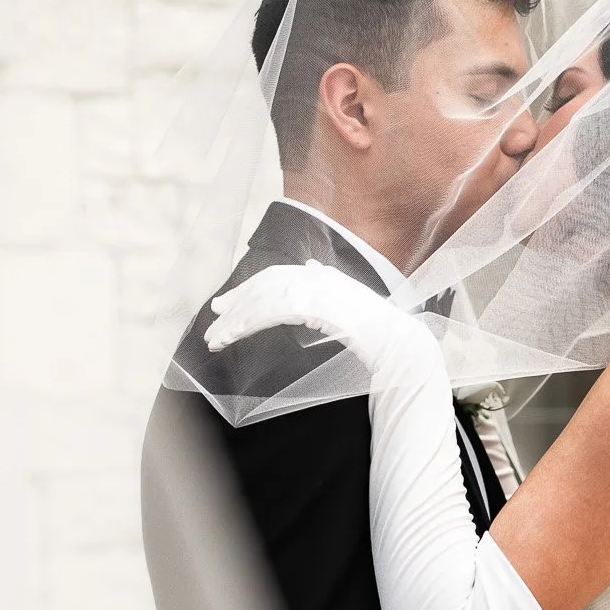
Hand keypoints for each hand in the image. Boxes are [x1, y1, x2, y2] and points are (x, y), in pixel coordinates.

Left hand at [205, 261, 420, 369]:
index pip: (276, 278)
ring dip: (233, 322)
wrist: (395, 342)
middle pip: (263, 285)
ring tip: (214, 340)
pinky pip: (265, 313)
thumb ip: (327, 285)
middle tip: (213, 319)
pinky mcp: (307, 305)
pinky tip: (229, 337)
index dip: (249, 290)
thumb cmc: (377, 333)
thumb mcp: (348, 304)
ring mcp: (312, 289)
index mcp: (323, 277)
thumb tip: (311, 267)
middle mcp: (315, 278)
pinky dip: (243, 326)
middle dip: (236, 302)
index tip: (228, 305)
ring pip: (259, 301)